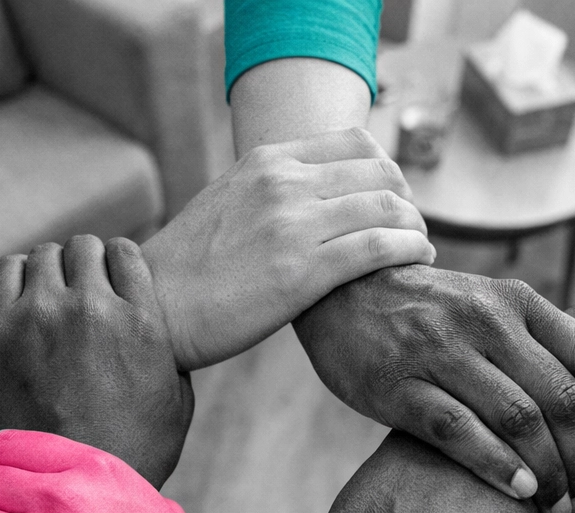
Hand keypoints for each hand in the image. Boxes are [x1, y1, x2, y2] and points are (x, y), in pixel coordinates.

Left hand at [0, 235, 190, 488]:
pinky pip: (3, 270)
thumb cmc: (130, 456)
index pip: (126, 252)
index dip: (119, 266)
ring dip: (50, 271)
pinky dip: (14, 278)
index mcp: (143, 322)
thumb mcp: (176, 406)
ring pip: (43, 255)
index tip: (113, 286)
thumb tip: (165, 341)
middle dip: (85, 267)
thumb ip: (171, 359)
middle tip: (81, 296)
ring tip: (51, 301)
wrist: (70, 490)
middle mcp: (92, 308)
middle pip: (84, 247)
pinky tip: (22, 304)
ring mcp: (42, 315)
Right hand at [140, 128, 435, 371]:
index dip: (388, 170)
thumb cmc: (190, 269)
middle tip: (413, 228)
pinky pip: (377, 248)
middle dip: (408, 200)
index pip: (356, 143)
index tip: (393, 200)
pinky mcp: (300, 272)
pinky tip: (418, 261)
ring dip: (416, 227)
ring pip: (386, 208)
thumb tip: (311, 199)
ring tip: (419, 248)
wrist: (155, 307)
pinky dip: (410, 250)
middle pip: (380, 172)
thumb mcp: (228, 204)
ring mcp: (292, 225)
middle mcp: (283, 183)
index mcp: (267, 161)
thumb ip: (270, 193)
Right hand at [293, 265, 574, 512]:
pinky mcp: (399, 385)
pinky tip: (517, 491)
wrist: (339, 290)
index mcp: (517, 302)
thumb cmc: (421, 312)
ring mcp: (441, 352)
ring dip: (548, 473)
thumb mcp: (484, 306)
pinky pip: (460, 431)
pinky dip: (498, 466)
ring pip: (519, 419)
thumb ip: (529, 345)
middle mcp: (487, 321)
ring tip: (554, 505)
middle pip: (563, 399)